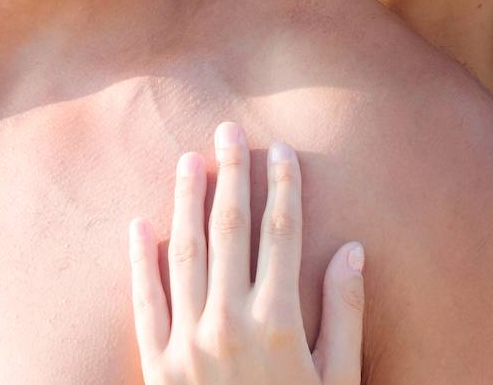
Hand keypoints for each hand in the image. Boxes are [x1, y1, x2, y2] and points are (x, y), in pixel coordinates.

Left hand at [128, 121, 364, 383]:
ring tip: (187, 161)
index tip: (281, 151)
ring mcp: (186, 343)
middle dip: (230, 176)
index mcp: (279, 322)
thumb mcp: (340, 380)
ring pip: (184, 254)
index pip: (281, 235)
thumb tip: (352, 248)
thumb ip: (345, 312)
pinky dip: (140, 261)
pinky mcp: (155, 366)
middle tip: (228, 131)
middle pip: (230, 231)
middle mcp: (229, 323)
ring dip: (185, 202)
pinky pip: (144, 302)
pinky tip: (140, 225)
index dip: (282, 188)